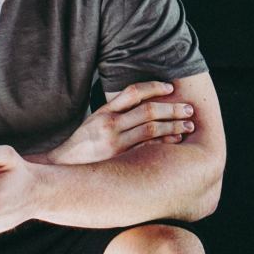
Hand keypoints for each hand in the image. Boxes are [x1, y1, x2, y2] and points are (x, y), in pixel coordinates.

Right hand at [45, 81, 194, 164]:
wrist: (64, 166)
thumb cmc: (83, 144)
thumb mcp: (94, 121)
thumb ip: (115, 112)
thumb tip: (142, 102)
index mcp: (104, 112)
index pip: (133, 92)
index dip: (154, 87)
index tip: (171, 88)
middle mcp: (109, 124)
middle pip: (148, 110)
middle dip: (172, 109)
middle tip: (189, 109)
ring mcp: (114, 143)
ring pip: (151, 129)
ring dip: (174, 126)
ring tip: (188, 126)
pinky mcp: (119, 159)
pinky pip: (147, 149)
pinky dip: (164, 144)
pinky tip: (175, 141)